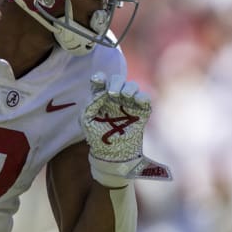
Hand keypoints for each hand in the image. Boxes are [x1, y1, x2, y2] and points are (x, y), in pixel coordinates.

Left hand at [82, 72, 171, 186]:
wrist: (112, 153)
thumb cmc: (96, 137)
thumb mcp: (87, 120)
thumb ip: (91, 104)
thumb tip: (102, 91)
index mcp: (100, 97)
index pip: (100, 81)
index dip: (100, 78)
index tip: (99, 80)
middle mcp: (115, 97)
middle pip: (118, 80)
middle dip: (116, 82)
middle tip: (113, 93)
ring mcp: (129, 103)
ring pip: (132, 86)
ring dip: (129, 88)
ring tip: (125, 96)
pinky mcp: (141, 111)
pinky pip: (145, 98)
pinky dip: (142, 96)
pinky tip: (137, 101)